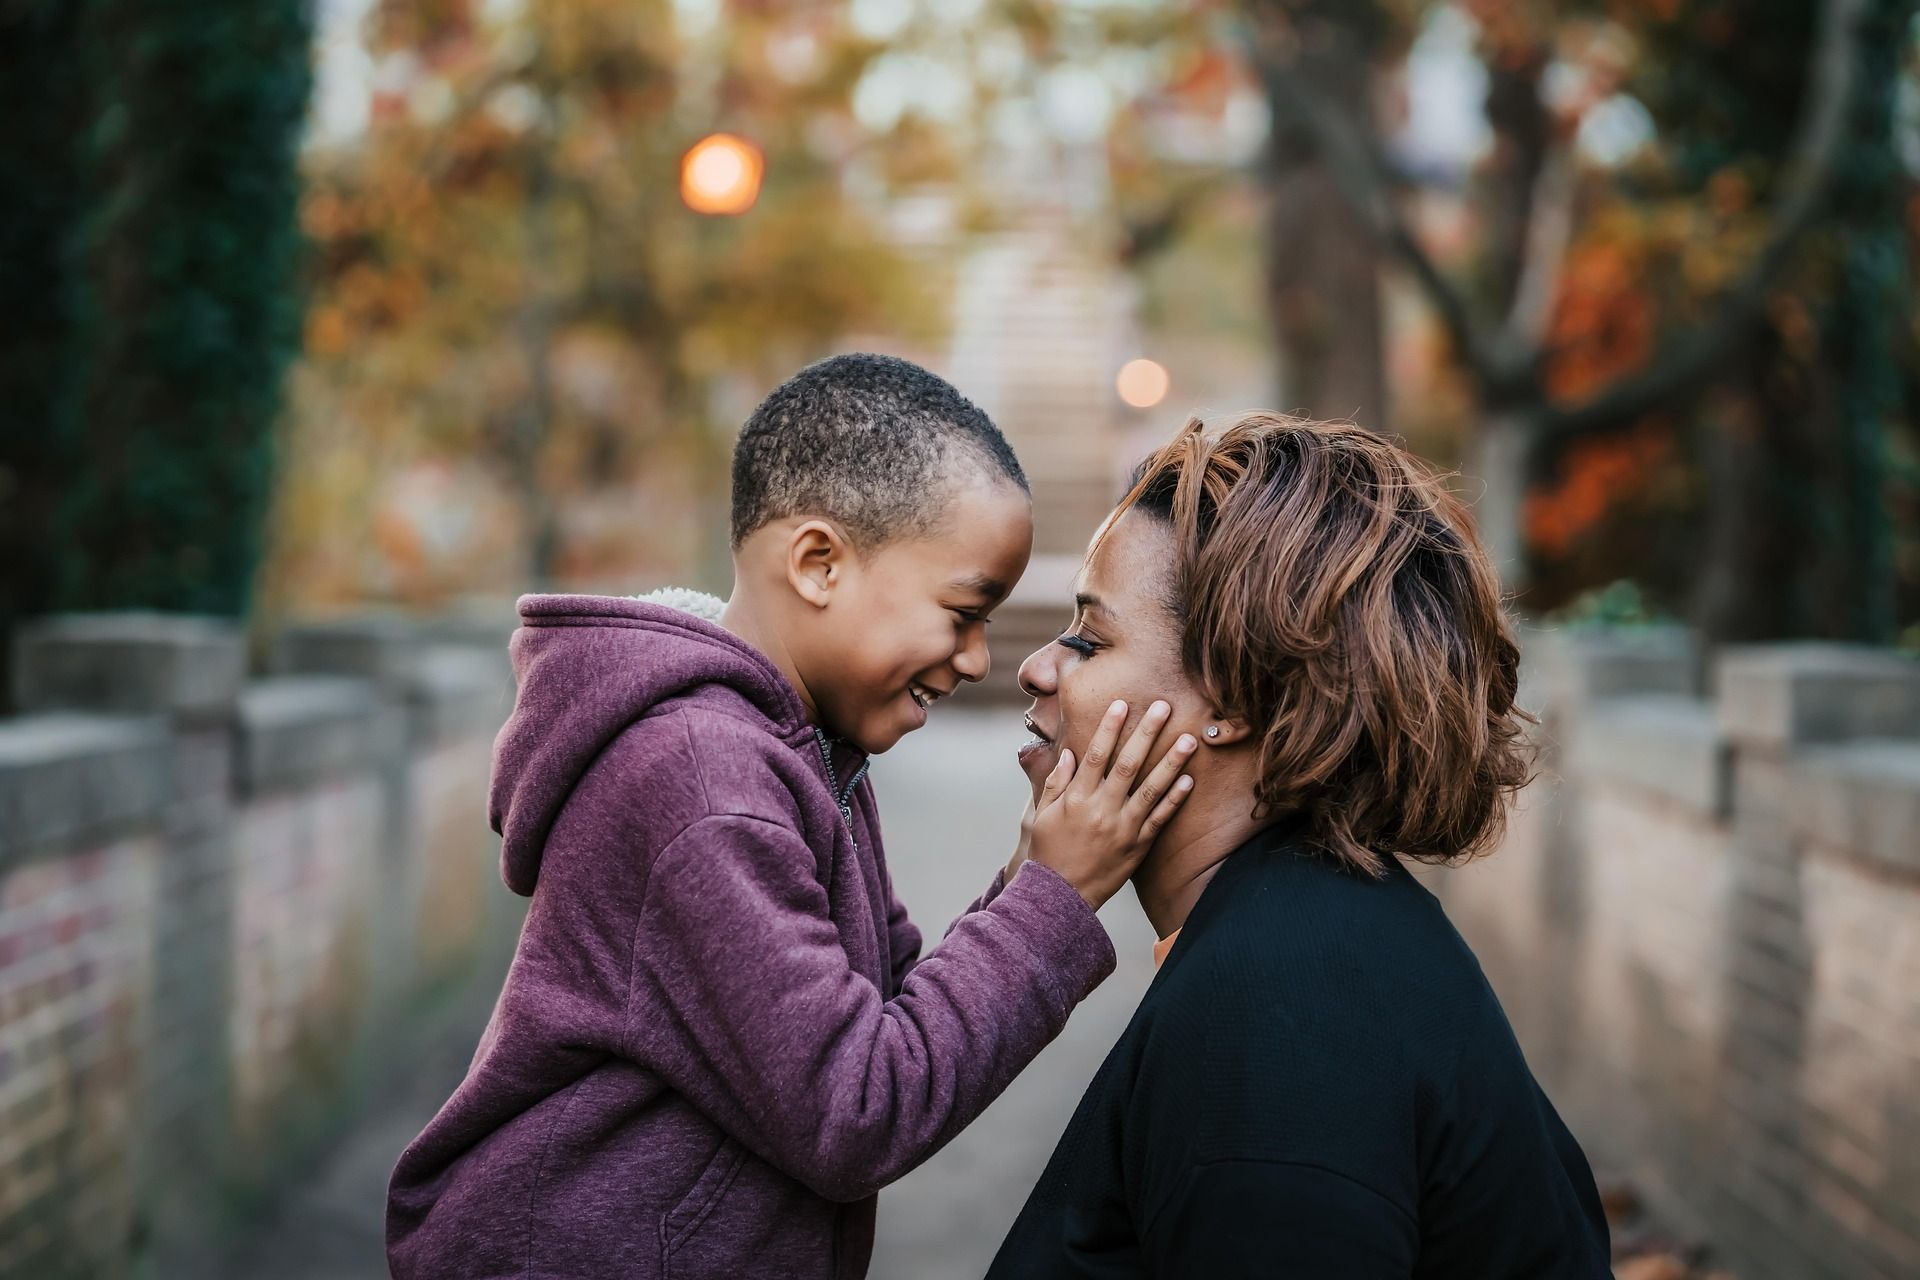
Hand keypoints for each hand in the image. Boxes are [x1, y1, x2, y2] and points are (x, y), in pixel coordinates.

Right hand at [1023, 700, 1196, 909]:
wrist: (1059, 897)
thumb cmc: (1049, 852)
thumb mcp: (1044, 815)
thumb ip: (1057, 783)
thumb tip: (1070, 754)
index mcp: (1077, 798)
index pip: (1096, 754)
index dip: (1110, 728)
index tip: (1123, 705)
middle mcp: (1102, 809)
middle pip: (1128, 764)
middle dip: (1147, 733)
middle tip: (1164, 707)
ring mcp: (1123, 828)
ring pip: (1151, 789)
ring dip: (1171, 762)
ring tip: (1188, 740)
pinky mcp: (1138, 846)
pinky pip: (1160, 819)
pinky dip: (1175, 800)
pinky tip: (1189, 780)